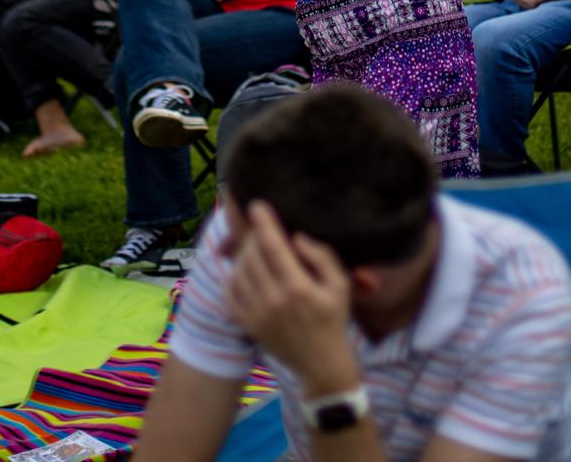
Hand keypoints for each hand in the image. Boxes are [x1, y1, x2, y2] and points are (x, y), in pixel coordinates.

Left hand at [224, 201, 356, 390]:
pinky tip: (244, 270)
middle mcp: (273, 300)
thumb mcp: (340, 285)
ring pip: (238, 271)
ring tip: (254, 248)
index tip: (257, 204)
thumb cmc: (334, 320)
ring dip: (243, 254)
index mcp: (297, 288)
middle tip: (259, 228)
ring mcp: (257, 314)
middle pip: (251, 255)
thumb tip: (296, 237)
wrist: (321, 365)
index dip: (263, 222)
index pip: (272, 246)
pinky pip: (230, 292)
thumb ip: (321, 257)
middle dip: (253, 236)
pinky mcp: (247, 324)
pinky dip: (232, 276)